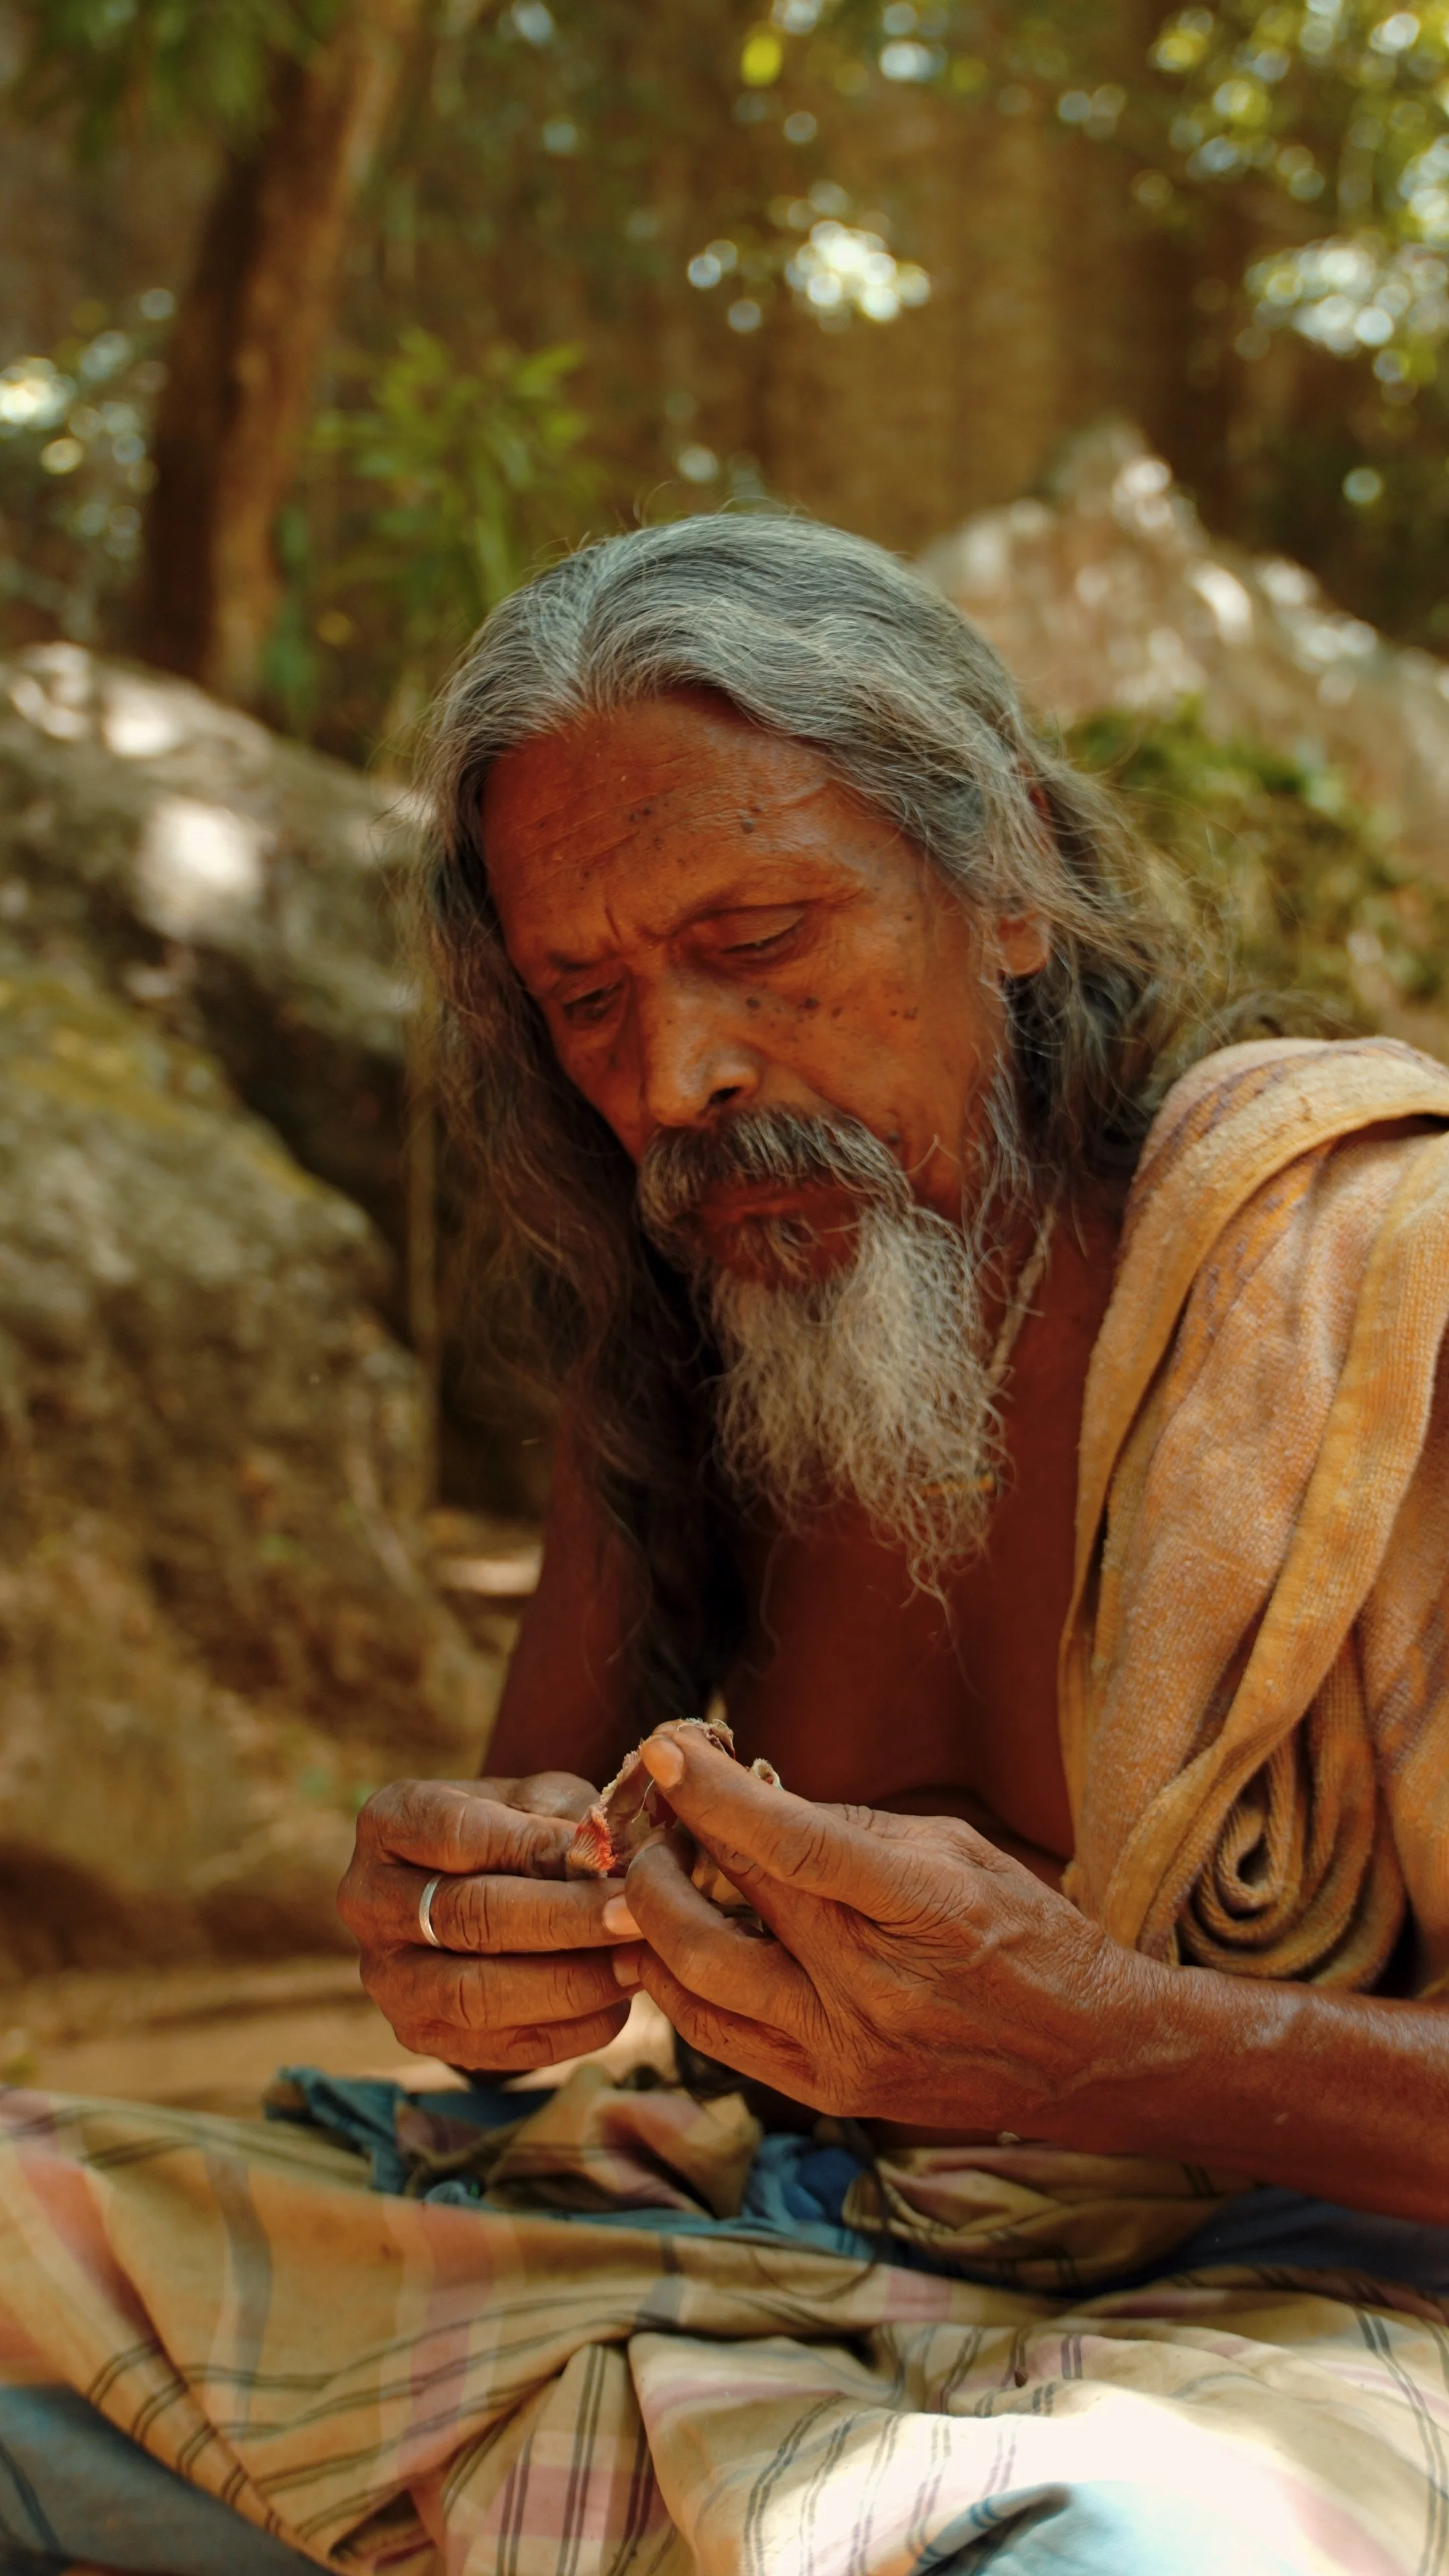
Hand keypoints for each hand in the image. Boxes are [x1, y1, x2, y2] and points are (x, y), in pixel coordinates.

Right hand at [337, 1774, 641, 2071]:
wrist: (481, 1888)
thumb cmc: (519, 1832)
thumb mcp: (538, 1803)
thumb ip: (568, 1824)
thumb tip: (617, 1863)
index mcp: (390, 1821)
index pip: (459, 1835)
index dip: (538, 1850)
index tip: (614, 1862)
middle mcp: (368, 1899)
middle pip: (468, 1917)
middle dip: (563, 1920)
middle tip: (636, 1917)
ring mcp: (387, 1976)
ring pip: (477, 1992)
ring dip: (568, 1983)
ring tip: (636, 1964)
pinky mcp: (419, 2035)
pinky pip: (495, 2048)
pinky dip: (566, 2031)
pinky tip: (618, 2005)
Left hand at [618, 1729, 1150, 2131]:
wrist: (1085, 2052)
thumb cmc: (1025, 1930)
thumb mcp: (956, 1848)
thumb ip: (850, 1828)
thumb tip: (754, 1798)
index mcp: (917, 1907)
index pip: (791, 1846)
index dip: (716, 1798)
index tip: (664, 1753)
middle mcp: (871, 1988)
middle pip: (721, 1916)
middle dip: (661, 1856)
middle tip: (650, 1818)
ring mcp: (843, 2050)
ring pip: (697, 1987)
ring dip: (653, 1923)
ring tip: (646, 1879)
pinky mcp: (828, 2091)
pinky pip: (717, 2038)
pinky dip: (677, 1984)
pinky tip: (664, 1944)